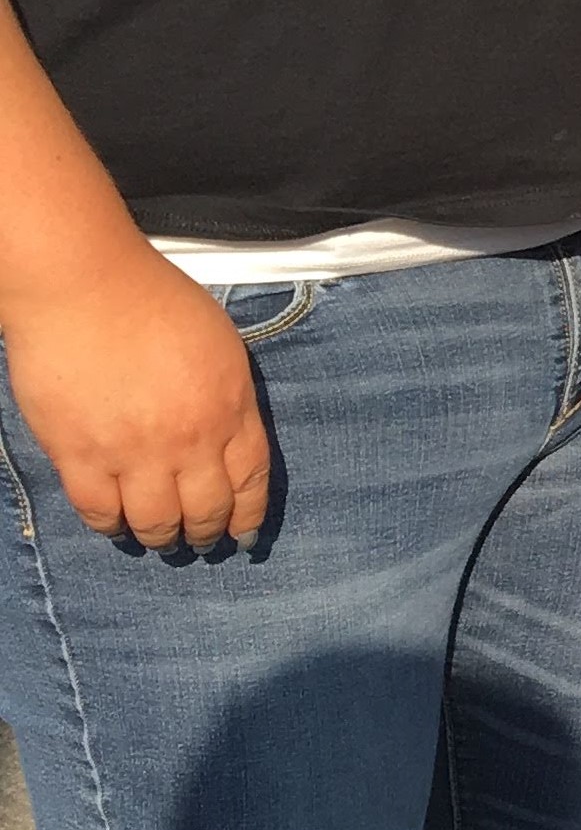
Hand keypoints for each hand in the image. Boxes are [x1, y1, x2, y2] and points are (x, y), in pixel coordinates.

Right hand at [1, 243, 270, 547]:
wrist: (86, 286)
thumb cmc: (155, 300)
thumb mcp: (222, 346)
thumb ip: (231, 396)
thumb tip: (229, 435)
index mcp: (231, 409)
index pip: (251, 481)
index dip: (248, 516)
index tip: (244, 535)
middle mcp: (190, 440)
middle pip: (206, 510)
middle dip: (206, 534)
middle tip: (199, 543)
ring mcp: (134, 452)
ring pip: (155, 521)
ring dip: (160, 537)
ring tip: (159, 539)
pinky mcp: (80, 454)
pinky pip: (99, 511)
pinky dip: (109, 526)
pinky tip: (114, 525)